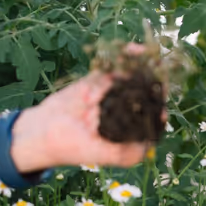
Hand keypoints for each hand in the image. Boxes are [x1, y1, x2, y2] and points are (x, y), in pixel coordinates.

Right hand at [13, 56, 155, 172]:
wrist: (43, 131)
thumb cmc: (72, 147)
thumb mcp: (101, 156)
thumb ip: (126, 154)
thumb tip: (151, 147)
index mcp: (129, 129)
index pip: (152, 117)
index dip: (160, 108)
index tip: (163, 101)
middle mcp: (125, 110)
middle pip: (146, 93)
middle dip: (155, 82)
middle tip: (162, 71)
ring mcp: (112, 93)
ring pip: (133, 77)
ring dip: (144, 67)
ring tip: (154, 57)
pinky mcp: (98, 80)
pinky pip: (115, 66)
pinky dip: (126, 57)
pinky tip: (135, 49)